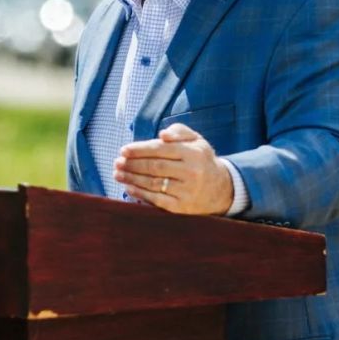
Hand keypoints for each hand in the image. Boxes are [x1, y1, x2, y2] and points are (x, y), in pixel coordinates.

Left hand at [114, 123, 233, 214]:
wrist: (221, 189)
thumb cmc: (201, 160)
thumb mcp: (197, 141)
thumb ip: (179, 132)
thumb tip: (162, 135)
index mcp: (193, 153)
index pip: (161, 149)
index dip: (140, 150)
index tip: (123, 150)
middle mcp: (191, 172)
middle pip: (155, 167)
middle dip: (132, 164)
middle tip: (117, 162)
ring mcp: (187, 191)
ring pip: (153, 183)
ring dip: (132, 179)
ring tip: (118, 174)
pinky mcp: (182, 207)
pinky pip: (157, 200)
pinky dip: (140, 194)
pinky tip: (128, 188)